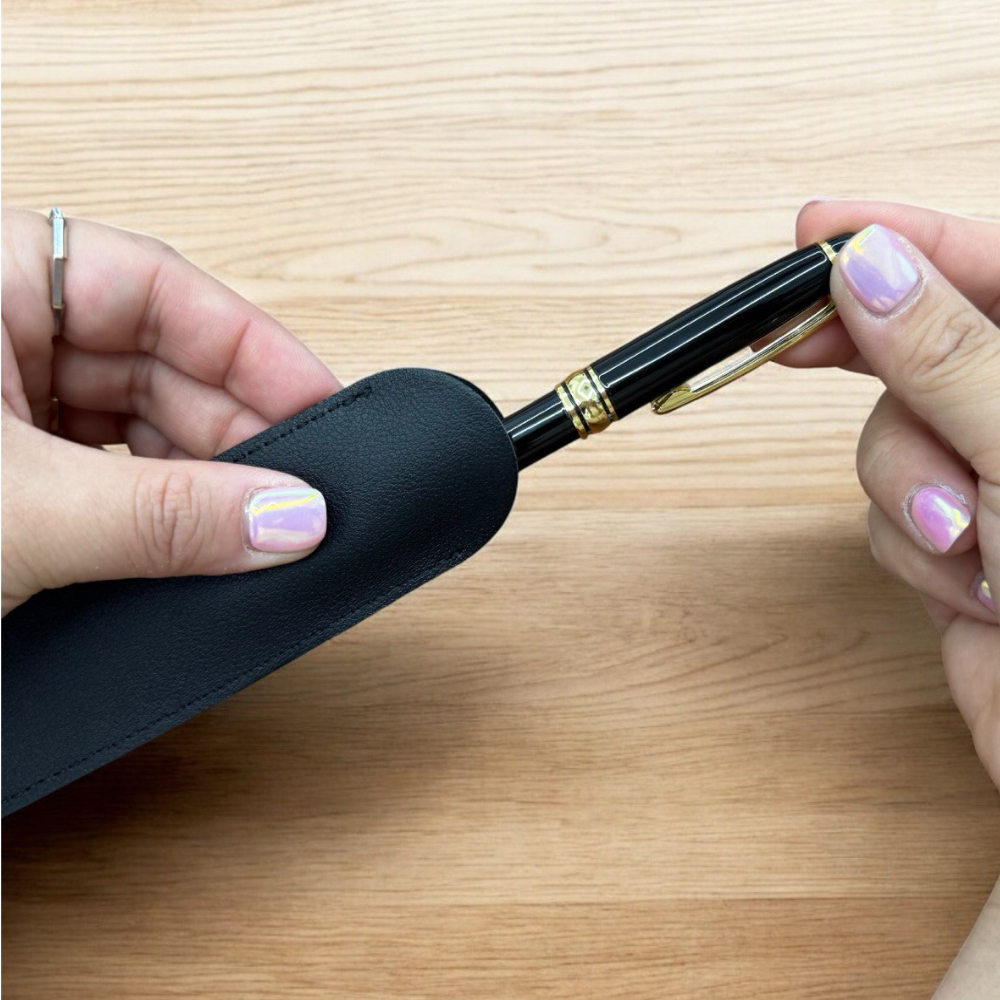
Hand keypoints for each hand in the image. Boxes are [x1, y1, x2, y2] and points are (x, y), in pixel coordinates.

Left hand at [2, 209, 340, 615]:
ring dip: (200, 478)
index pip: (156, 287)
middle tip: (298, 491)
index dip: (252, 348)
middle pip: (158, 360)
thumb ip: (162, 516)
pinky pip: (107, 472)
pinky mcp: (7, 469)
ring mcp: (0, 400)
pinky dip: (155, 509)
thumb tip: (288, 520)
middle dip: (234, 431)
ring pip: (138, 423)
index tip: (321, 404)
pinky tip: (198, 540)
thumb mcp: (22, 509)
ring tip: (255, 526)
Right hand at [780, 199, 999, 786]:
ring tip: (973, 546)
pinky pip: (884, 519)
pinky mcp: (954, 546)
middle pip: (916, 350)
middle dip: (881, 382)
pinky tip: (976, 592)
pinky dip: (912, 554)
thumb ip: (947, 353)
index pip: (986, 269)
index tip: (815, 229)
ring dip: (908, 494)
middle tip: (788, 342)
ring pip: (886, 444)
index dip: (899, 240)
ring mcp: (990, 481)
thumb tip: (867, 265)